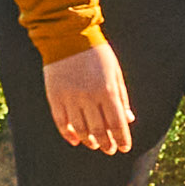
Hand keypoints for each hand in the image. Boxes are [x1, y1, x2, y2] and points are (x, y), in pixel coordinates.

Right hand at [41, 41, 134, 155]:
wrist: (67, 36)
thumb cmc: (96, 53)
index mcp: (107, 90)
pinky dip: (69, 135)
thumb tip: (129, 119)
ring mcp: (70, 98)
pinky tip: (76, 140)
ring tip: (95, 145)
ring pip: (81, 130)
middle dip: (107, 143)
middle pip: (100, 130)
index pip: (117, 124)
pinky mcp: (55, 97)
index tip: (124, 148)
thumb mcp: (115, 72)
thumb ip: (122, 97)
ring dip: (90, 141)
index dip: (122, 139)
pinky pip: (62, 123)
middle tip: (110, 149)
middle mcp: (89, 97)